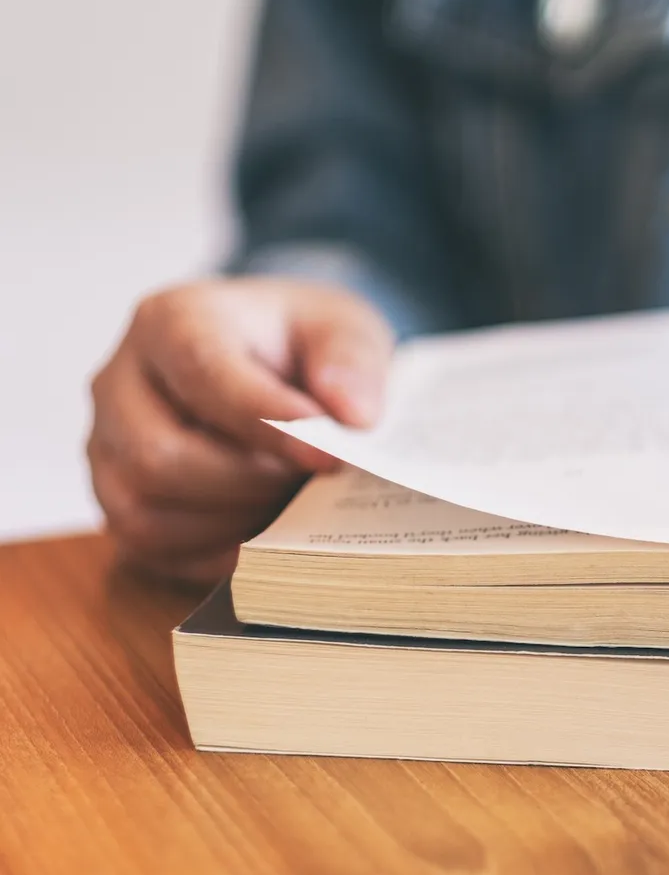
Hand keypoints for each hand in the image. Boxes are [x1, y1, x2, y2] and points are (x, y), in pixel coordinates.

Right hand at [88, 278, 392, 585]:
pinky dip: (214, 552)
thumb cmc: (302, 344)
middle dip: (250, 482)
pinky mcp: (116, 498)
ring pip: (145, 512)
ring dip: (233, 521)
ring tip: (294, 502)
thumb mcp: (343, 328)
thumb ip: (351, 361)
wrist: (274, 361)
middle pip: (158, 456)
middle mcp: (120, 383)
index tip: (328, 455)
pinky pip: (149, 548)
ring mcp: (107, 445)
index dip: (266, 422)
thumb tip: (354, 415)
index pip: (202, 373)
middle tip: (315, 481)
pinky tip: (268, 533)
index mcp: (171, 321)